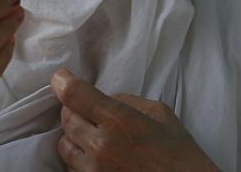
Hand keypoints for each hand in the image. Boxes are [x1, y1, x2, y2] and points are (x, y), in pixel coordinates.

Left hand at [50, 68, 219, 171]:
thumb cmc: (180, 154)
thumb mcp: (160, 114)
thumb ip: (127, 101)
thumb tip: (103, 98)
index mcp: (118, 120)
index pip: (74, 94)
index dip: (62, 81)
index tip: (60, 77)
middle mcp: (100, 146)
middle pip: (66, 118)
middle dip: (72, 109)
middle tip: (85, 108)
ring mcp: (94, 171)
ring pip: (64, 146)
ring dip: (73, 136)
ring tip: (92, 135)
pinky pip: (72, 169)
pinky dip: (78, 159)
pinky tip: (96, 157)